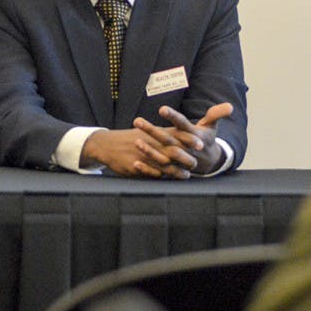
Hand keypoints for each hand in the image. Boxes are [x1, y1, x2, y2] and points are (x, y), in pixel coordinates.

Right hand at [80, 128, 194, 179]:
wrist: (107, 144)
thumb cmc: (132, 137)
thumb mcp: (149, 131)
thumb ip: (168, 133)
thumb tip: (188, 131)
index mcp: (155, 133)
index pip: (175, 134)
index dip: (189, 139)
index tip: (202, 144)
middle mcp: (150, 143)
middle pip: (171, 150)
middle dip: (185, 157)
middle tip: (197, 163)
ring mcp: (142, 155)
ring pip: (162, 164)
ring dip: (175, 171)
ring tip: (186, 176)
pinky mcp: (134, 167)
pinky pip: (149, 173)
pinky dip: (159, 176)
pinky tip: (168, 180)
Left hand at [133, 103, 233, 176]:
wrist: (209, 162)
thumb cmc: (207, 139)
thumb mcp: (212, 126)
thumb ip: (217, 114)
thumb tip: (229, 106)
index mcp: (193, 135)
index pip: (182, 124)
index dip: (172, 116)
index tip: (161, 109)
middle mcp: (185, 148)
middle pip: (167, 138)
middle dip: (152, 130)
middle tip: (137, 120)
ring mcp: (178, 160)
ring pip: (162, 155)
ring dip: (148, 150)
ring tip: (135, 141)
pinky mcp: (173, 169)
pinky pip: (159, 170)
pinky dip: (148, 168)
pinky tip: (135, 163)